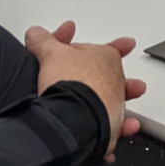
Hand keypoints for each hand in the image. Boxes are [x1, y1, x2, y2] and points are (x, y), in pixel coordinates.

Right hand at [25, 21, 143, 159]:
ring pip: (117, 103)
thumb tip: (35, 32)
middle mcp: (115, 80)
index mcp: (106, 58)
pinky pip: (112, 129)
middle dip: (115, 78)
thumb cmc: (67, 80)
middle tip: (122, 80)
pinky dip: (113, 131)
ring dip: (118, 104)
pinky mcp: (109, 127)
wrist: (72, 111)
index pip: (109, 49)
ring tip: (124, 108)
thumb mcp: (50, 54)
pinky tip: (114, 133)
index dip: (116, 46)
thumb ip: (44, 42)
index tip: (128, 44)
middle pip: (113, 78)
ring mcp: (114, 104)